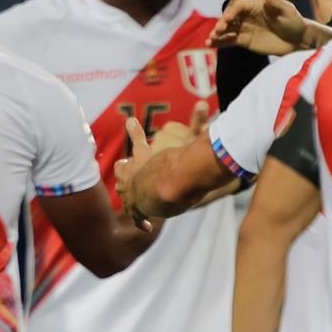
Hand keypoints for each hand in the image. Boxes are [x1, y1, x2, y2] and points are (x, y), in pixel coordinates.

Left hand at [114, 102, 207, 226]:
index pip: (137, 143)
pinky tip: (145, 228)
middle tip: (125, 169)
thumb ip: (199, 124)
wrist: (168, 184)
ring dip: (130, 198)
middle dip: (125, 171)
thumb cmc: (180, 162)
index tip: (129, 129)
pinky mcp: (139, 209)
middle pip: (123, 170)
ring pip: (126, 195)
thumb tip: (207, 104)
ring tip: (132, 203)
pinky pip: (137, 218)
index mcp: (144, 155)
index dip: (135, 139)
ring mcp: (134, 192)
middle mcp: (134, 172)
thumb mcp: (191, 138)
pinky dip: (141, 222)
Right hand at [211, 0, 314, 55]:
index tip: (228, 18)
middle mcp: (247, 14)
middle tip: (218, 30)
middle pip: (231, 17)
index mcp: (255, 4)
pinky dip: (219, 42)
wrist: (298, 39)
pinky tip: (210, 44)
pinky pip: (229, 40)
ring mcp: (244, 27)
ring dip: (218, 34)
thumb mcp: (287, 10)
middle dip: (223, 23)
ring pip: (227, 29)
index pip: (240, 5)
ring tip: (210, 39)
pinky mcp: (244, 40)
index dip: (233, 11)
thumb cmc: (294, 21)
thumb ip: (276, 2)